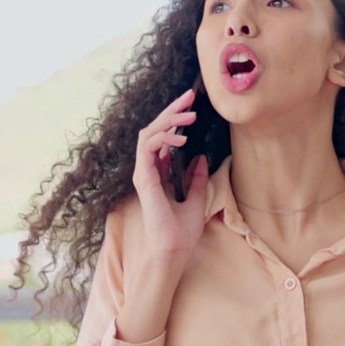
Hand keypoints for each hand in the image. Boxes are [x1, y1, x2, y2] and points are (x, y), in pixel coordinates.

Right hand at [131, 88, 211, 260]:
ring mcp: (143, 173)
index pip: (163, 138)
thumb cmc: (182, 230)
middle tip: (190, 96)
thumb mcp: (197, 197)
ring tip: (189, 115)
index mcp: (159, 173)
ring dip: (168, 120)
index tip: (193, 106)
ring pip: (148, 134)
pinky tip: (181, 136)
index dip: (176, 120)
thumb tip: (200, 158)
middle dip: (172, 111)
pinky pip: (148, 147)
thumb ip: (196, 178)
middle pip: (154, 130)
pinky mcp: (143, 178)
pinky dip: (163, 138)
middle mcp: (148, 170)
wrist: (174, 249)